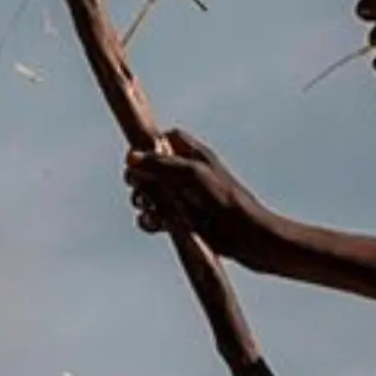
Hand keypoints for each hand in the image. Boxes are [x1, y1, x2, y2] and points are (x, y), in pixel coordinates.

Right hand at [124, 128, 288, 269]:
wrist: (245, 236)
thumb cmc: (224, 200)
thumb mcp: (190, 174)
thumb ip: (160, 164)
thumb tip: (131, 156)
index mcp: (193, 156)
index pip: (166, 139)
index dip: (149, 147)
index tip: (138, 160)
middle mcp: (187, 174)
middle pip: (151, 168)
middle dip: (140, 179)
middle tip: (140, 188)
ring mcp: (183, 198)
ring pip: (150, 194)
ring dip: (143, 202)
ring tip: (149, 209)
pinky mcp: (181, 220)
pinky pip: (155, 218)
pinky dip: (150, 221)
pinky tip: (156, 225)